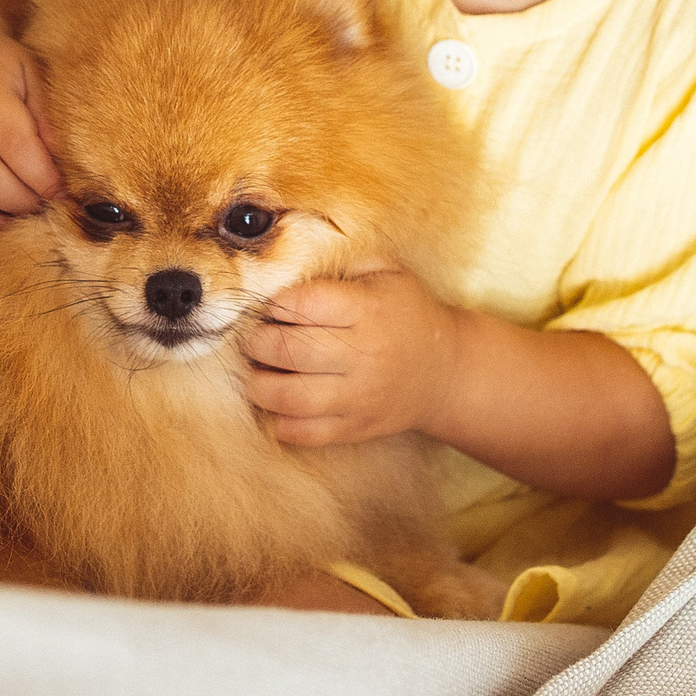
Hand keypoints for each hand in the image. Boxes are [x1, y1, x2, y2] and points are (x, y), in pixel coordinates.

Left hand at [242, 270, 461, 447]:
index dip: (274, 303)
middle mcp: (363, 355)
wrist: (445, 372)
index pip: (304, 304)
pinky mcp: (355, 429)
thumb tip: (288, 264)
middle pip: (290, 350)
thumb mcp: (387, 271)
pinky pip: (306, 433)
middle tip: (250, 336)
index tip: (266, 304)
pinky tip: (275, 404)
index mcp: (367, 310)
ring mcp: (359, 397)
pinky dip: (280, 422)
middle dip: (256, 342)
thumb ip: (342, 262)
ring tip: (255, 371)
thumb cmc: (407, 312)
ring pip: (291, 398)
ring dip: (259, 385)